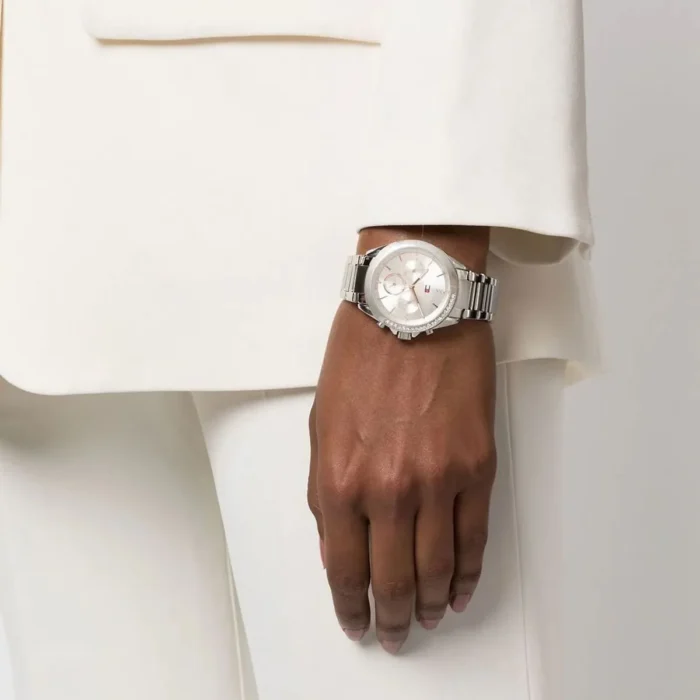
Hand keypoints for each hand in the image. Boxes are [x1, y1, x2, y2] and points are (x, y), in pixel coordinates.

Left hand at [308, 227, 495, 653]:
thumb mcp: (321, 425)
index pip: (344, 569)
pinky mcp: (476, 465)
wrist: (413, 307)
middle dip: (392, 618)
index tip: (356, 620)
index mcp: (339, 479)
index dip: (351, 606)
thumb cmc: (363, 354)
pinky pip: (475, 537)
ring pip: (435, 568)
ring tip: (425, 619)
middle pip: (392, 580)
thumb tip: (339, 542)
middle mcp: (388, 489)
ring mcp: (437, 480)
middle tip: (393, 633)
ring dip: (429, 603)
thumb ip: (327, 490)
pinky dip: (467, 573)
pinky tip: (459, 589)